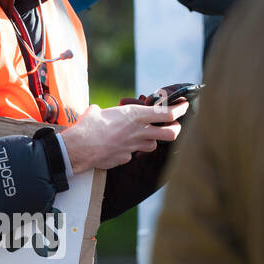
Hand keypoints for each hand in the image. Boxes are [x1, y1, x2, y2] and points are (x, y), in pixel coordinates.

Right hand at [63, 101, 187, 172]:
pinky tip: (120, 147)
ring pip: (153, 146)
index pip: (167, 114)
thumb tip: (100, 112)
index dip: (180, 109)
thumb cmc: (87, 126)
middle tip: (174, 126)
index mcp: (135, 115)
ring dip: (151, 141)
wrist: (79, 148)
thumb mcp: (99, 111)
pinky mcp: (125, 158)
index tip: (184, 105)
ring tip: (144, 136)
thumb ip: (108, 113)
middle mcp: (139, 132)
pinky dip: (130, 151)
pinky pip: (133, 154)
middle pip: (171, 134)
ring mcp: (133, 147)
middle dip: (176, 130)